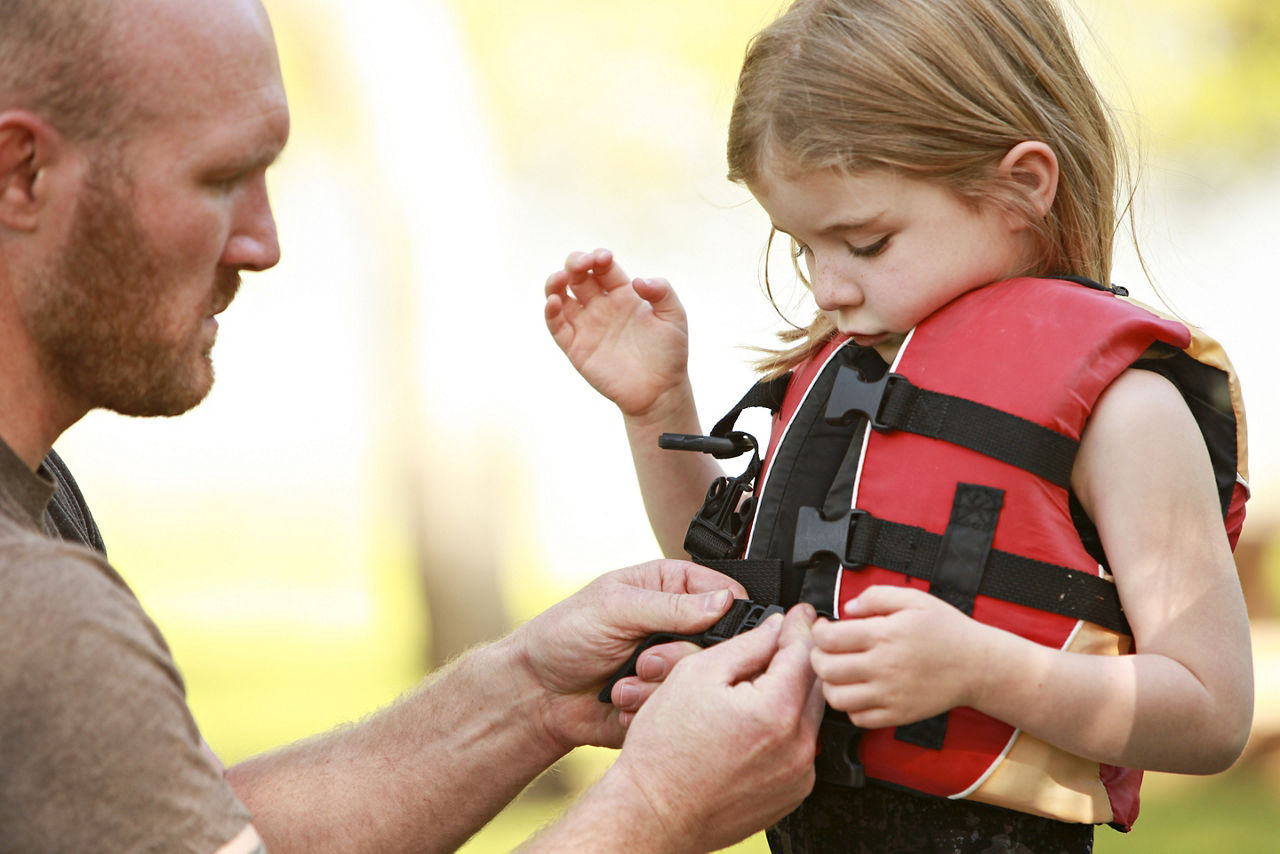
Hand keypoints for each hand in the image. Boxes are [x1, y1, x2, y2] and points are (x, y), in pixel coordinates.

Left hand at [508, 559, 747, 751]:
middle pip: (719, 643)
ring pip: (702, 680)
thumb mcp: (614, 608)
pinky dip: (648, 707)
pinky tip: (621, 701)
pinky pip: (681, 709)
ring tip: (624, 682)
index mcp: (670, 589)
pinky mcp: (666, 701)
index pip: (723, 592)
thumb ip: (670, 606)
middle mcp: (678, 627)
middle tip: (645, 660)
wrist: (538, 694)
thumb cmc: (565, 636)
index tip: (713, 629)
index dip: (726, 611)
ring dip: (659, 685)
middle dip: (679, 657)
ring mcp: (674, 666)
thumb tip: (723, 601)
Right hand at [544, 248, 690, 417]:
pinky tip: (555, 302)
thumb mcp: (675, 316)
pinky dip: (550, 312)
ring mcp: (586, 325)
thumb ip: (662, 292)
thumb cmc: (670, 353)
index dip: (599, 258)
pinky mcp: (575, 347)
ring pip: (560, 296)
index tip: (604, 258)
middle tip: (583, 263)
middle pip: (578, 275)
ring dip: (556, 282)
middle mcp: (601, 306)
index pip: (603, 267)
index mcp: (623, 294)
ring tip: (561, 277)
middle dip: (576, 263)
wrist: (660, 391)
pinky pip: (556, 326)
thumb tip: (638, 281)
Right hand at [603, 606, 823, 852]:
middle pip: (813, 684)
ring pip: (809, 716)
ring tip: (754, 689)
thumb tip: (775, 629)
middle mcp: (797, 746)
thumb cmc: (664, 752)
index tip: (799, 613)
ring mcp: (798, 774)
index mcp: (776, 711)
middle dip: (797, 658)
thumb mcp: (696, 675)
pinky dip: (786, 729)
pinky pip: (800, 748)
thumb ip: (745, 646)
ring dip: (791, 694)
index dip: (801, 625)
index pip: (804, 652)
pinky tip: (752, 726)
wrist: (654, 812)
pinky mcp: (792, 793)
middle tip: (777, 643)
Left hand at [811, 586, 989, 727]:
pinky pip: (858, 719)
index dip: (817, 631)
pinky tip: (858, 691)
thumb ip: (876, 596)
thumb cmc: (947, 631)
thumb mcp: (914, 598)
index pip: (828, 638)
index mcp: (884, 635)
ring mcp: (889, 695)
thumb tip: (848, 607)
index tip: (823, 628)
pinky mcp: (897, 715)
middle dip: (817, 656)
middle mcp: (883, 667)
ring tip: (839, 672)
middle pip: (826, 669)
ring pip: (836, 698)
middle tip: (825, 650)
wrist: (977, 665)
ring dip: (829, 684)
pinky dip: (850, 707)